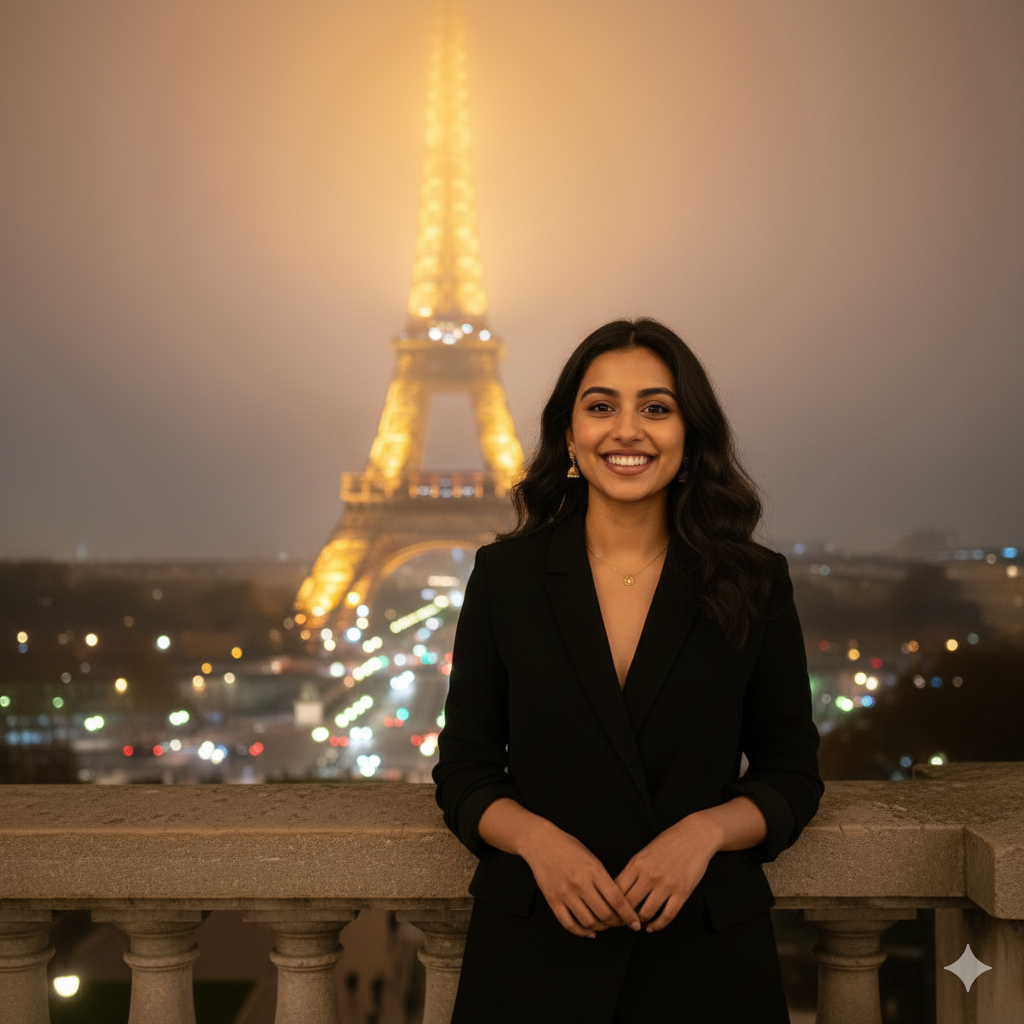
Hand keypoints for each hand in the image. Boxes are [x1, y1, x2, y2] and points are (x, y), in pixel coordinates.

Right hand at [519, 820, 642, 938]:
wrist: (541, 842)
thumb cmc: (568, 847)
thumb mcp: (592, 858)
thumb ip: (603, 879)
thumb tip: (616, 903)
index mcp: (594, 870)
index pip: (617, 899)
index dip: (628, 915)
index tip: (634, 922)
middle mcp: (580, 883)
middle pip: (605, 914)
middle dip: (616, 923)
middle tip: (619, 922)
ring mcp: (565, 893)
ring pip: (589, 922)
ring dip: (600, 928)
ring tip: (604, 925)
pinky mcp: (553, 900)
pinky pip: (569, 924)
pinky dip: (582, 932)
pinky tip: (588, 931)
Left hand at [614, 814, 718, 932]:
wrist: (695, 835)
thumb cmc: (669, 841)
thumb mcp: (645, 852)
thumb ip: (633, 870)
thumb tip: (620, 889)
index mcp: (637, 863)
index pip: (617, 890)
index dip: (611, 904)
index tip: (611, 911)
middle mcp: (649, 875)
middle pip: (629, 904)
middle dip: (623, 916)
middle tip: (622, 921)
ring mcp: (666, 885)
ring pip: (646, 913)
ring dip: (640, 921)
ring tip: (638, 923)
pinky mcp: (682, 892)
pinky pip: (667, 916)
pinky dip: (657, 925)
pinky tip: (653, 926)